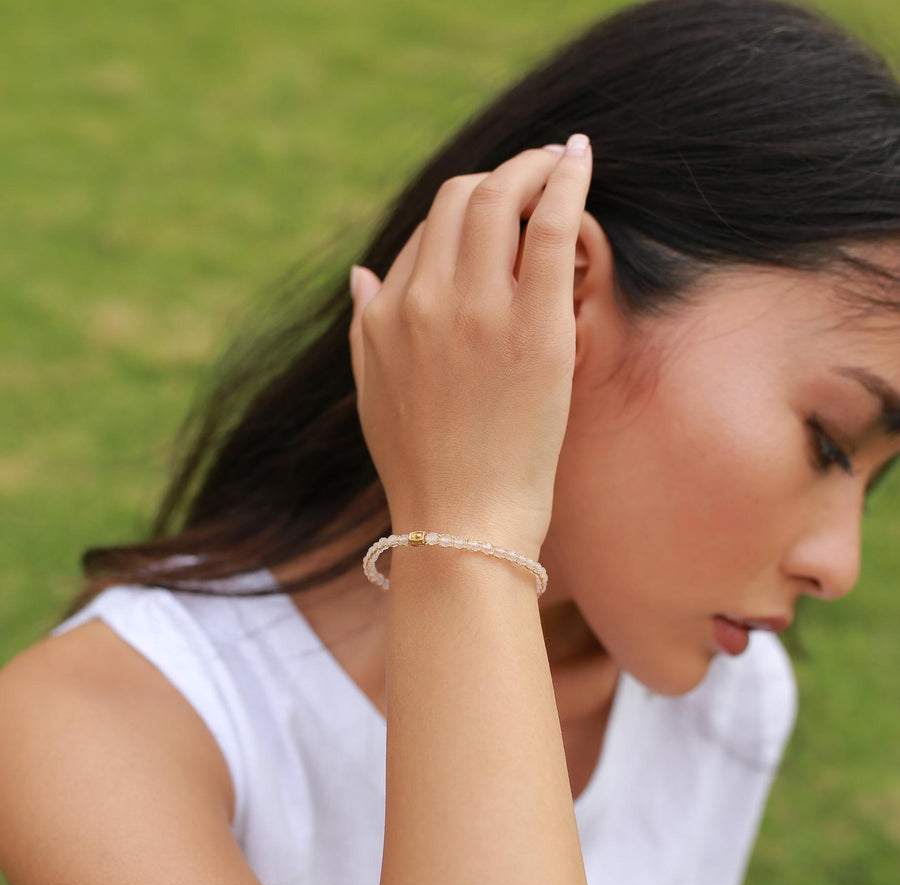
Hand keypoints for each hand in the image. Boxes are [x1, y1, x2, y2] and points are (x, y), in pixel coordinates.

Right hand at [348, 135, 592, 556]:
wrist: (460, 526)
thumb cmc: (425, 470)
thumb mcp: (372, 394)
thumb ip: (364, 327)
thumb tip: (360, 272)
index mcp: (384, 316)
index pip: (427, 233)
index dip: (468, 214)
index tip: (501, 214)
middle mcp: (422, 301)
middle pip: (458, 198)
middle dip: (499, 174)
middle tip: (535, 170)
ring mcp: (476, 311)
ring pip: (498, 197)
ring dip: (532, 165)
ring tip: (561, 160)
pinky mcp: (533, 329)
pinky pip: (549, 227)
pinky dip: (564, 180)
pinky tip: (580, 157)